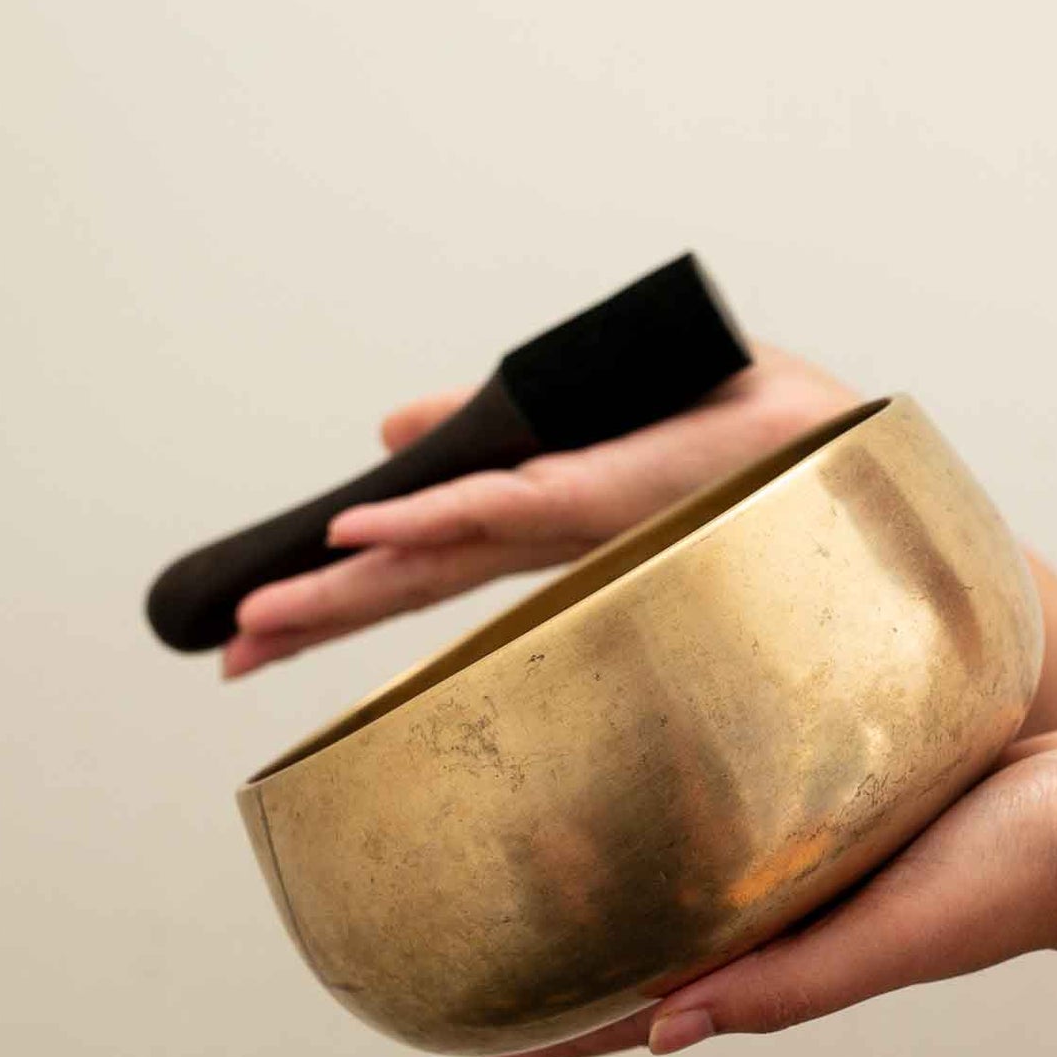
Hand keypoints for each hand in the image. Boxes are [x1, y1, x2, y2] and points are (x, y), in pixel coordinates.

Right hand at [221, 341, 860, 677]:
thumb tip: (396, 424)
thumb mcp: (601, 404)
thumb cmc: (742, 426)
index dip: (342, 585)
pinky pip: (494, 509)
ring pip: (433, 560)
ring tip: (250, 625)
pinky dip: (420, 518)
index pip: (423, 556)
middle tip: (226, 651)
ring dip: (338, 593)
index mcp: (542, 520)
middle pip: (411, 577)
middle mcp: (544, 536)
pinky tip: (351, 539)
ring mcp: (566, 521)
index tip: (261, 619)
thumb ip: (503, 421)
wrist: (830, 431)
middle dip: (314, 616)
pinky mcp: (599, 494)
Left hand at [486, 723, 1056, 1056]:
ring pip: (693, 860)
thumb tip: (661, 1037)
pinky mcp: (854, 791)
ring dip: (619, 856)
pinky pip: (753, 797)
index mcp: (789, 954)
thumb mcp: (899, 934)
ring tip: (540, 821)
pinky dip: (696, 793)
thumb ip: (793, 982)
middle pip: (651, 929)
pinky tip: (665, 752)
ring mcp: (820, 851)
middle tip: (467, 904)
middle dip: (564, 932)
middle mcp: (791, 905)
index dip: (555, 1024)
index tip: (457, 1020)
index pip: (642, 1003)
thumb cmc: (1030, 877)